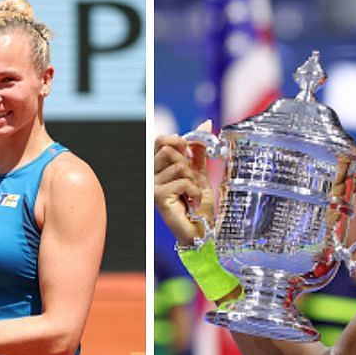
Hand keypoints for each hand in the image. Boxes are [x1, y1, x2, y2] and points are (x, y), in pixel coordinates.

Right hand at [153, 124, 216, 244]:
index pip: (160, 140)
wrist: (200, 230)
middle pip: (167, 149)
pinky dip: (194, 191)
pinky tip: (193, 202)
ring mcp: (153, 186)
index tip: (189, 155)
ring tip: (193, 194)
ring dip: (193, 180)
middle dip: (187, 163)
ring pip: (177, 165)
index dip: (178, 141)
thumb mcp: (200, 173)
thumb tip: (204, 124)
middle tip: (192, 180)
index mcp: (158, 168)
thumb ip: (198, 150)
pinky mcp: (158, 197)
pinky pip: (182, 181)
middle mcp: (151, 176)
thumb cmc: (197, 206)